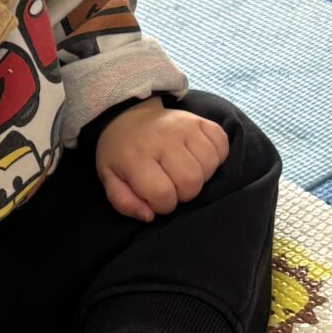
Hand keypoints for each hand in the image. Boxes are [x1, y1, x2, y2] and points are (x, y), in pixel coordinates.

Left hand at [95, 98, 229, 223]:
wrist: (126, 116)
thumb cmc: (120, 153)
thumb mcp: (109, 178)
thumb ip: (123, 202)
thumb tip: (149, 216)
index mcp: (136, 156)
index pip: (162, 193)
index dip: (163, 205)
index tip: (156, 199)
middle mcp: (162, 139)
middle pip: (191, 181)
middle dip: (184, 194)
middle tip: (173, 186)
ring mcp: (184, 127)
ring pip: (209, 165)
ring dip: (201, 177)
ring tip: (185, 173)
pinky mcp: (199, 120)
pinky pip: (222, 144)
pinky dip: (216, 157)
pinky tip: (199, 159)